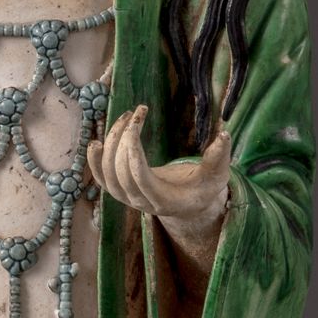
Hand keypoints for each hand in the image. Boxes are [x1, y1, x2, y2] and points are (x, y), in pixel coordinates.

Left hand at [87, 105, 231, 266]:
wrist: (189, 205)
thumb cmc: (203, 188)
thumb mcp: (216, 175)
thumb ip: (219, 157)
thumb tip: (224, 134)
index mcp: (163, 200)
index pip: (139, 177)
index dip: (132, 151)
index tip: (136, 123)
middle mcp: (140, 202)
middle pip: (120, 172)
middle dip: (123, 138)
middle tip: (136, 112)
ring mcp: (127, 199)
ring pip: (107, 173)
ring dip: (111, 141)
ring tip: (126, 117)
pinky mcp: (120, 192)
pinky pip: (99, 179)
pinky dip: (93, 161)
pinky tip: (95, 142)